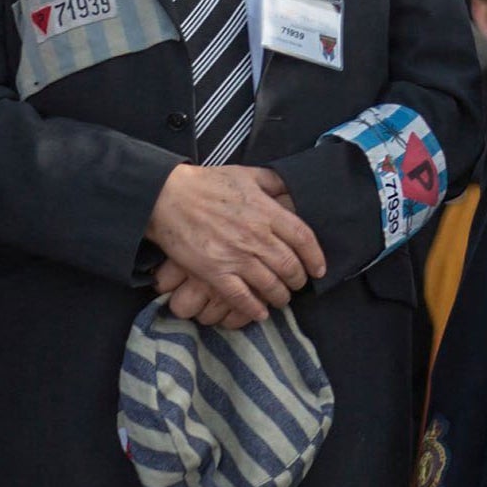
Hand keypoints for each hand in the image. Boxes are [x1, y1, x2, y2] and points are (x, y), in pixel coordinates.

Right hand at [145, 163, 324, 325]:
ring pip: (270, 284)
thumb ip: (275, 182)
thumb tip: (294, 190)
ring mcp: (236, 257)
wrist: (167, 197)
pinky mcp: (214, 272)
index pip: (304, 239)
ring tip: (283, 299)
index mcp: (267, 212)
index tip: (319, 269)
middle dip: (299, 279)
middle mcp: (256, 237)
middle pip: (290, 265)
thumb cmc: (208, 183)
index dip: (316, 257)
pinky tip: (260, 313)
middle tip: (299, 284)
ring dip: (281, 296)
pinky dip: (254, 308)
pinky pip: (241, 297)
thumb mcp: (248, 174)